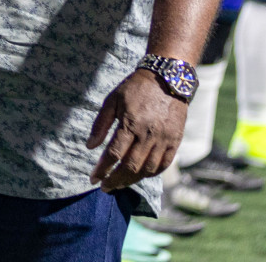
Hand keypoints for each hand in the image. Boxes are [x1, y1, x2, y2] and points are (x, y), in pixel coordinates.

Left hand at [87, 70, 186, 191]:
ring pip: (148, 169)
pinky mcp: (175, 140)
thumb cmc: (135, 88)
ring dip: (132, 180)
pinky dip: (151, 174)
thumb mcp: (112, 100)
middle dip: (116, 180)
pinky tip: (140, 176)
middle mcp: (148, 134)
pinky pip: (164, 164)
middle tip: (105, 187)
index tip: (93, 178)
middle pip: (131, 166)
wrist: (167, 79)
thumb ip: (100, 124)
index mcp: (130, 123)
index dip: (103, 169)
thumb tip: (90, 146)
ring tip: (120, 183)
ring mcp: (164, 139)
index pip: (114, 154)